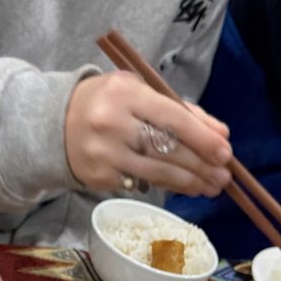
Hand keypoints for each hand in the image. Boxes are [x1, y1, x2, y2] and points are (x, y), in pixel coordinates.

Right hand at [64, 72, 232, 197]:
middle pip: (167, 148)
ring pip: (157, 171)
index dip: (202, 138)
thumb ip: (181, 111)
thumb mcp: (141, 93)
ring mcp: (104, 153)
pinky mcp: (99, 176)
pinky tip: (184, 187)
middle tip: (224, 176)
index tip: (225, 152)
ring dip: (189, 181)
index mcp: (126, 93)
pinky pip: (141, 183)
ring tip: (211, 186)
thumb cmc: (109, 103)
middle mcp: (112, 123)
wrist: (55, 122)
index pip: (172, 117)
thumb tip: (220, 134)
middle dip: (200, 164)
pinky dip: (166, 185)